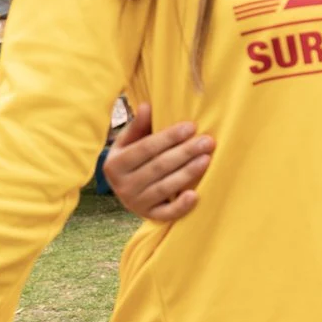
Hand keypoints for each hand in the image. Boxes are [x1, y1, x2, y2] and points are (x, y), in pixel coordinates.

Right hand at [103, 103, 212, 221]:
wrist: (127, 191)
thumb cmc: (133, 160)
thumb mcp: (128, 143)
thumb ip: (138, 127)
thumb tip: (147, 106)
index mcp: (114, 164)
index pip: (145, 148)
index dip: (168, 137)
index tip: (191, 127)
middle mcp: (122, 185)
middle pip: (158, 166)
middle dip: (184, 153)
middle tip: (207, 141)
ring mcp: (135, 203)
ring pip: (165, 187)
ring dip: (187, 173)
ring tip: (206, 159)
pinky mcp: (149, 216)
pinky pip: (167, 213)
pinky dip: (181, 206)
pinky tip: (195, 195)